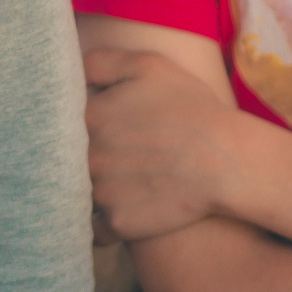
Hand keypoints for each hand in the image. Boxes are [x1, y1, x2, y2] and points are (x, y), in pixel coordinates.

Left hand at [82, 47, 256, 243]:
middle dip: (77, 157)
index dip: (79, 123)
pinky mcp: (118, 223)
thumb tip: (74, 74)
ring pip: (79, 192)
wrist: (228, 161)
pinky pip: (95, 229)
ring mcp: (101, 192)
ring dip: (87, 189)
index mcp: (88, 116)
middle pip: (67, 157)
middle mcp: (86, 156)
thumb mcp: (149, 66)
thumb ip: (101, 62)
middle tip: (109, 156)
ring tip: (114, 184)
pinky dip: (100, 224)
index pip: (64, 119)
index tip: (97, 127)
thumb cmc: (193, 109)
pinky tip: (113, 213)